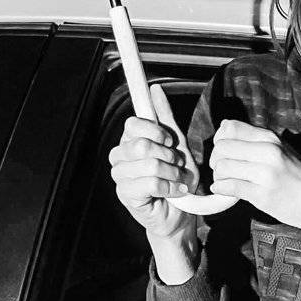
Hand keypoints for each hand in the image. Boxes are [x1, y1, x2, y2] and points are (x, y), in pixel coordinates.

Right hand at [109, 84, 198, 240]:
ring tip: (177, 180)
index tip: (169, 141)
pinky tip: (173, 191)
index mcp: (130, 140)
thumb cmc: (176, 176)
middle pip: (142, 145)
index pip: (133, 124)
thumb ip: (164, 116)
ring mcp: (120, 176)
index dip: (155, 131)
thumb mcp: (175, 143)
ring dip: (172, 173)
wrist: (181, 211)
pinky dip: (169, 187)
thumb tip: (155, 89)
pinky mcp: (126, 195)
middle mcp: (120, 156)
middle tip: (176, 164)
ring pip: (149, 165)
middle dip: (168, 155)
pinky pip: (151, 183)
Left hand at [208, 121, 300, 249]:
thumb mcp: (282, 149)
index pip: (230, 128)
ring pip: (222, 167)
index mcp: (270, 138)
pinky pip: (229, 186)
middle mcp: (267, 151)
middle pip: (222, 147)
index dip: (220, 139)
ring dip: (218, 176)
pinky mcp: (262, 194)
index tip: (224, 151)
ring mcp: (265, 173)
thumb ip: (256, 139)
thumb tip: (224, 126)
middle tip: (222, 170)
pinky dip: (221, 188)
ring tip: (226, 181)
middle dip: (216, 160)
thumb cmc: (300, 176)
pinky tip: (224, 190)